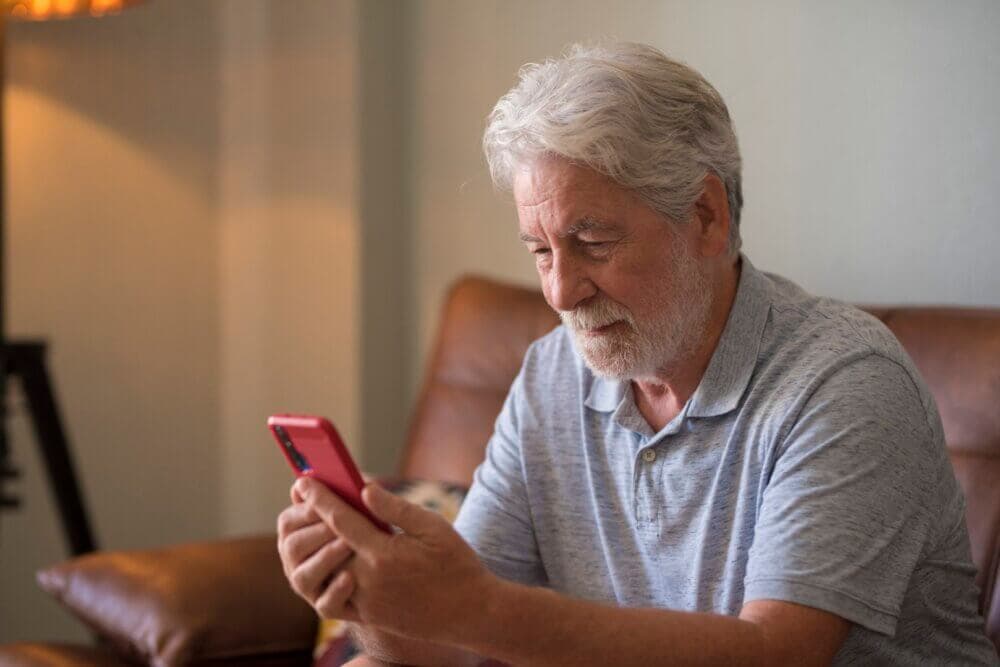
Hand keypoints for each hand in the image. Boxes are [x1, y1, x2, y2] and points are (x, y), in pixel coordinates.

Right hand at [276, 481, 359, 621]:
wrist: (395, 575)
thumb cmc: (372, 532)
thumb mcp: (359, 512)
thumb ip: (341, 497)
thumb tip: (326, 478)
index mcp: (299, 532)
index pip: (289, 520)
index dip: (306, 509)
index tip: (323, 500)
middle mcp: (297, 561)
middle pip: (292, 547)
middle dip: (315, 532)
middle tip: (337, 522)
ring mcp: (310, 586)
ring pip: (302, 578)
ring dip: (324, 559)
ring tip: (347, 544)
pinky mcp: (329, 607)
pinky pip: (325, 605)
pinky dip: (335, 591)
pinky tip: (351, 578)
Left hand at [299, 479, 497, 642]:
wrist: (471, 612)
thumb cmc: (456, 564)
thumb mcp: (433, 527)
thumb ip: (395, 508)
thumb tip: (365, 487)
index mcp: (382, 554)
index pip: (339, 519)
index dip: (320, 498)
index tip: (304, 481)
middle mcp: (368, 580)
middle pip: (327, 543)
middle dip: (315, 519)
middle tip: (307, 499)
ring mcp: (366, 602)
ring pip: (328, 571)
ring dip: (320, 547)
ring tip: (320, 527)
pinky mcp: (369, 617)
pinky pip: (336, 598)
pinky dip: (330, 577)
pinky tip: (335, 560)